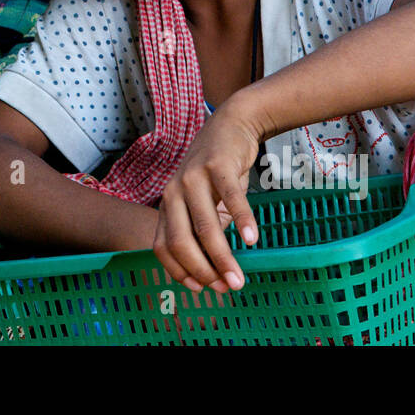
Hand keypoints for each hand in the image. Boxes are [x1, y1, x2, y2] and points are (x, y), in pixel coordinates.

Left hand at [153, 99, 266, 293]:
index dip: (180, 271)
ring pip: (204, 226)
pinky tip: (252, 241)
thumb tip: (214, 272)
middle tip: (225, 289)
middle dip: (202, 271)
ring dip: (222, 256)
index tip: (202, 289)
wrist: (231, 125)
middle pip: (180, 240)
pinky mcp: (217, 165)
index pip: (162, 246)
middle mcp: (173, 192)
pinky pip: (231, 199)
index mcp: (167, 205)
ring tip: (239, 278)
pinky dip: (242, 221)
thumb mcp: (203, 203)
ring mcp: (193, 177)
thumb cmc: (217, 172)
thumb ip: (203, 232)